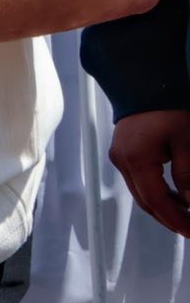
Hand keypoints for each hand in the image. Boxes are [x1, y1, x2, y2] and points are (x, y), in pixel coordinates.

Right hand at [109, 108, 189, 237]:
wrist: (146, 84)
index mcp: (135, 159)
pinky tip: (173, 196)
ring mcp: (119, 157)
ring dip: (162, 206)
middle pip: (144, 201)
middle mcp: (122, 161)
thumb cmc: (168, 108)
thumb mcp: (187, 142)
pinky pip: (137, 181)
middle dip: (168, 218)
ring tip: (185, 214)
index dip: (174, 219)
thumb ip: (188, 175)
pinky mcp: (122, 153)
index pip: (155, 200)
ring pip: (140, 193)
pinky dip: (155, 192)